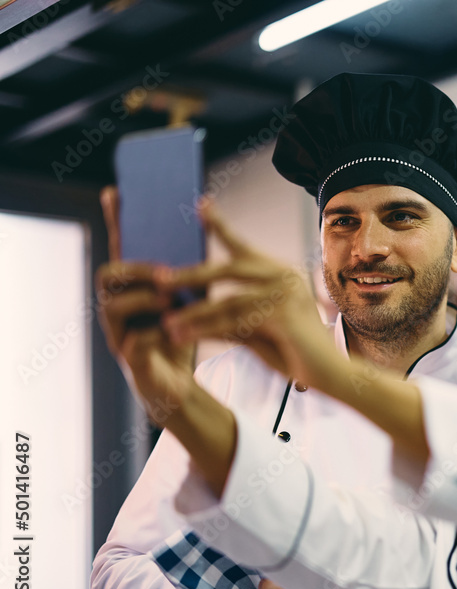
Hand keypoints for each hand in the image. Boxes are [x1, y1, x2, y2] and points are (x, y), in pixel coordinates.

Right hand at [95, 186, 196, 423]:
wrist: (181, 386)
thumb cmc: (182, 335)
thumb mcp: (191, 297)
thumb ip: (192, 270)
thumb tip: (207, 227)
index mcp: (131, 289)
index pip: (121, 250)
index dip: (117, 223)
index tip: (116, 192)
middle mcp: (116, 308)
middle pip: (107, 274)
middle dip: (137, 269)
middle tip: (166, 272)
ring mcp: (118, 335)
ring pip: (112, 307)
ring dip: (144, 300)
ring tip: (170, 300)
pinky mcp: (131, 361)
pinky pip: (134, 342)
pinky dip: (156, 334)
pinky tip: (174, 332)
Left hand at [159, 200, 330, 384]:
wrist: (333, 374)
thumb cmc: (297, 352)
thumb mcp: (258, 330)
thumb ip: (231, 317)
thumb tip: (194, 312)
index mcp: (280, 273)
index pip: (244, 247)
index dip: (221, 225)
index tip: (201, 204)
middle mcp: (285, 277)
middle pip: (230, 268)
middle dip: (192, 274)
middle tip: (159, 279)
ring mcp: (287, 294)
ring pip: (228, 299)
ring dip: (194, 312)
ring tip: (166, 322)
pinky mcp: (284, 315)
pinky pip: (236, 320)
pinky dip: (206, 329)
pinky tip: (184, 336)